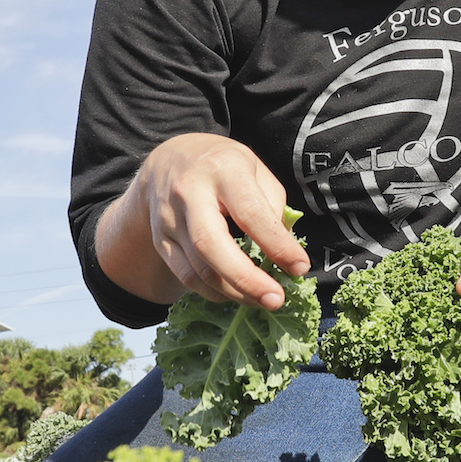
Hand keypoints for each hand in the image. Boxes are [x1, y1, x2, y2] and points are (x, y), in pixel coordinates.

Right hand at [99, 133, 307, 308]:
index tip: (300, 267)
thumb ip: (273, 207)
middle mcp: (189, 193)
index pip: (250, 213)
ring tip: (263, 300)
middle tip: (276, 300)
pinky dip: (213, 291)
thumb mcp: (255, 170)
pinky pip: (186, 276)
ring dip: (234, 292)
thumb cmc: (223, 166)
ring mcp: (169, 219)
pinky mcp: (160, 241)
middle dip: (246, 279)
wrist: (168, 160)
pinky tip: (236, 293)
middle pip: (211, 245)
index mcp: (222, 169)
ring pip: (198, 268)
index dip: (277, 245)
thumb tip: (286, 253)